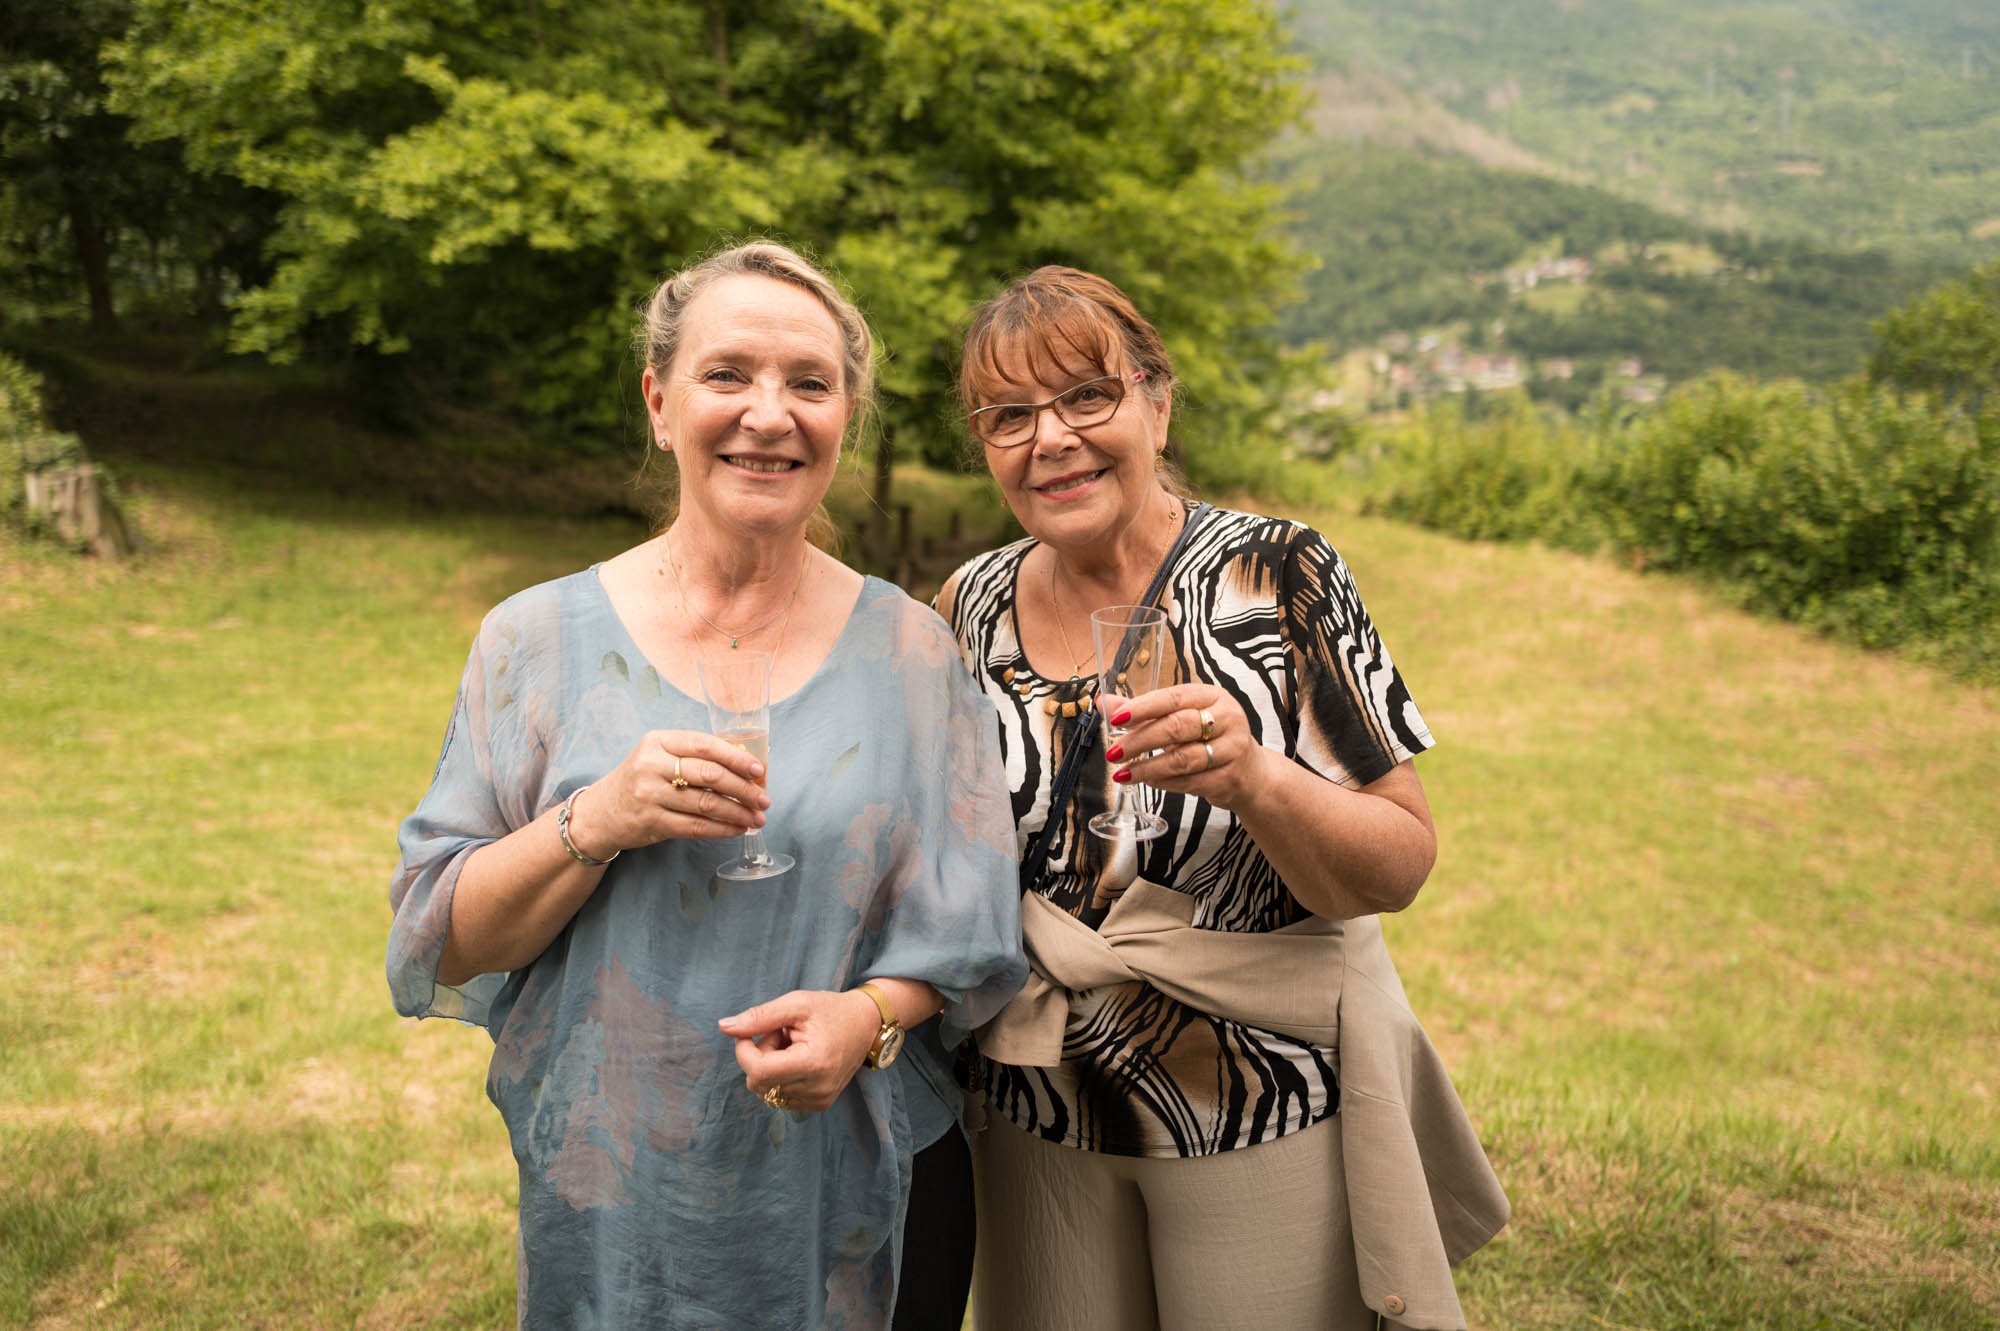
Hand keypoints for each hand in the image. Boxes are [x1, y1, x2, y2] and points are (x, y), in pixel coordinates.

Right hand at [568, 730, 769, 857]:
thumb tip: (745, 768)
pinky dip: (721, 829)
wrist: (600, 813)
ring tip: (756, 818)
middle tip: (764, 799)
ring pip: (705, 804)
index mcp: (658, 742)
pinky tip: (737, 829)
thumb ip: (694, 757)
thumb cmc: (640, 780)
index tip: (759, 771)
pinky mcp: (651, 822)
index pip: (704, 745)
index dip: (736, 758)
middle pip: (709, 775)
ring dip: (737, 813)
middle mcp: (651, 766)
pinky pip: (695, 827)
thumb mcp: (659, 757)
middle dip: (743, 789)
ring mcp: (649, 795)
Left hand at [719, 989, 881, 1113]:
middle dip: (760, 1057)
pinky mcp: (819, 1105)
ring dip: (771, 1068)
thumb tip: (724, 1027)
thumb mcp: (795, 1004)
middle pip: (760, 1083)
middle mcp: (817, 1089)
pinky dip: (781, 1078)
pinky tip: (798, 1060)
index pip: (759, 1072)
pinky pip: (780, 1096)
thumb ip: (759, 1017)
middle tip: (781, 1035)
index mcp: (813, 1063)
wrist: (866, 1025)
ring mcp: (819, 1100)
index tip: (749, 1033)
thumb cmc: (831, 1010)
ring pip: (767, 1091)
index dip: (744, 1052)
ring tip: (792, 1047)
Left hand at [1103, 685, 1266, 811]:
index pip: (1173, 697)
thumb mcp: (1182, 716)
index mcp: (1212, 696)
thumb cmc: (1210, 738)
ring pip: (1183, 758)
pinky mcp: (1230, 778)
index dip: (1143, 708)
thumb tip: (1104, 702)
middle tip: (1114, 752)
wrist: (1251, 772)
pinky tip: (1149, 781)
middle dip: (1140, 741)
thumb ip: (1144, 710)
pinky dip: (1166, 783)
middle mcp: (1227, 718)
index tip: (1116, 719)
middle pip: (1178, 727)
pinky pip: (1191, 782)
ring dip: (1148, 767)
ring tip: (1124, 773)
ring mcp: (1232, 749)